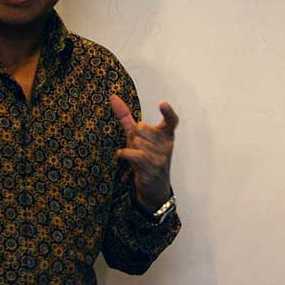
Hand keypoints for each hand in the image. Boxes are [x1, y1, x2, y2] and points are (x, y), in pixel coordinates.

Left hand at [110, 95, 178, 211]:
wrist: (153, 186)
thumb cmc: (145, 156)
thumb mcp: (135, 135)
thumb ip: (126, 116)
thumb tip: (113, 98)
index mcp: (167, 134)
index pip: (171, 120)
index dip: (168, 112)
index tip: (162, 103)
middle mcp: (167, 144)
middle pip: (142, 127)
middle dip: (134, 135)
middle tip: (138, 146)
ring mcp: (162, 156)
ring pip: (137, 141)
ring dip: (131, 147)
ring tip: (137, 155)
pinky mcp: (154, 168)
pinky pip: (136, 154)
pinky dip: (125, 153)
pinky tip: (122, 154)